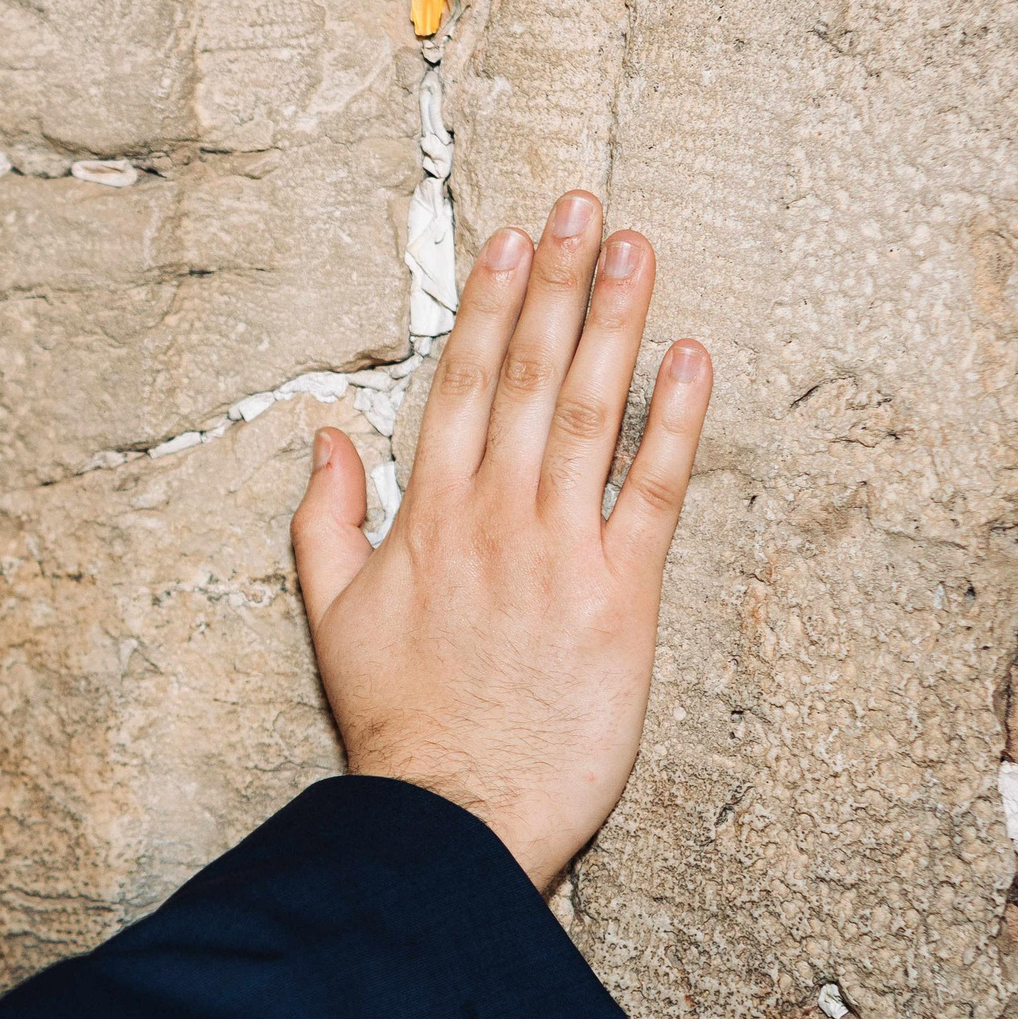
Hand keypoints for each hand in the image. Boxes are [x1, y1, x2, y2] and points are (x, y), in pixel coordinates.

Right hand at [292, 189, 713, 889]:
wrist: (450, 813)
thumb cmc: (397, 726)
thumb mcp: (333, 617)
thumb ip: (326, 521)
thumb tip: (325, 440)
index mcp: (428, 515)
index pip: (465, 383)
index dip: (493, 304)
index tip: (514, 239)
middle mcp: (493, 514)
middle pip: (532, 374)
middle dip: (559, 281)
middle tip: (586, 205)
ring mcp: (558, 550)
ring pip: (590, 412)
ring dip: (615, 322)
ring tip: (638, 248)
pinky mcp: (619, 597)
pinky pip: (651, 491)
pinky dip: (672, 420)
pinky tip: (692, 356)